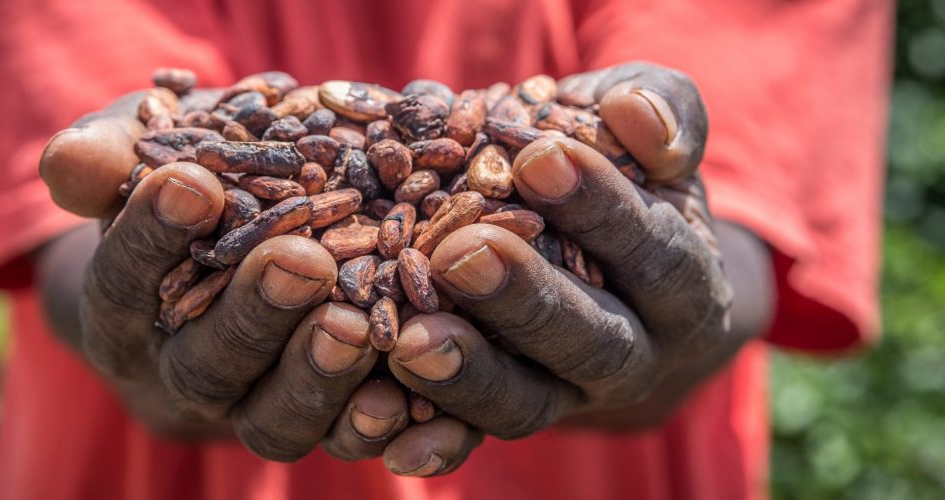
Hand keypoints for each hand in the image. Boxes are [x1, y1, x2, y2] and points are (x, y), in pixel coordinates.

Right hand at [37, 96, 389, 461]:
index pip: (125, 277)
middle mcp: (179, 370)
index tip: (192, 183)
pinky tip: (401, 395)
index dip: (151, 236)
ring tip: (355, 326)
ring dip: (314, 378)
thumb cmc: (188, 182)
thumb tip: (70, 161)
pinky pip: (337, 443)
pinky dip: (369, 425)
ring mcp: (247, 407)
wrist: (227, 247)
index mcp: (125, 306)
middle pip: (206, 361)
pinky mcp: (313, 424)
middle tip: (302, 260)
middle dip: (254, 312)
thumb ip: (109, 154)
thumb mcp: (145, 151)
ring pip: (271, 420)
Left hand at [367, 62, 762, 475]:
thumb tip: (636, 113)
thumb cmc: (622, 168)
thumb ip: (658, 107)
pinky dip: (436, 442)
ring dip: (468, 375)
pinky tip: (391, 442)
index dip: (601, 208)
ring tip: (409, 338)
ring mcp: (567, 395)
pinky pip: (473, 438)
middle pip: (591, 342)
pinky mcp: (507, 414)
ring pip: (527, 403)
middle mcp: (636, 354)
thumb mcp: (648, 125)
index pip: (653, 250)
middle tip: (460, 253)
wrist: (608, 254)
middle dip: (526, 300)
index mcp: (682, 283)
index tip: (538, 157)